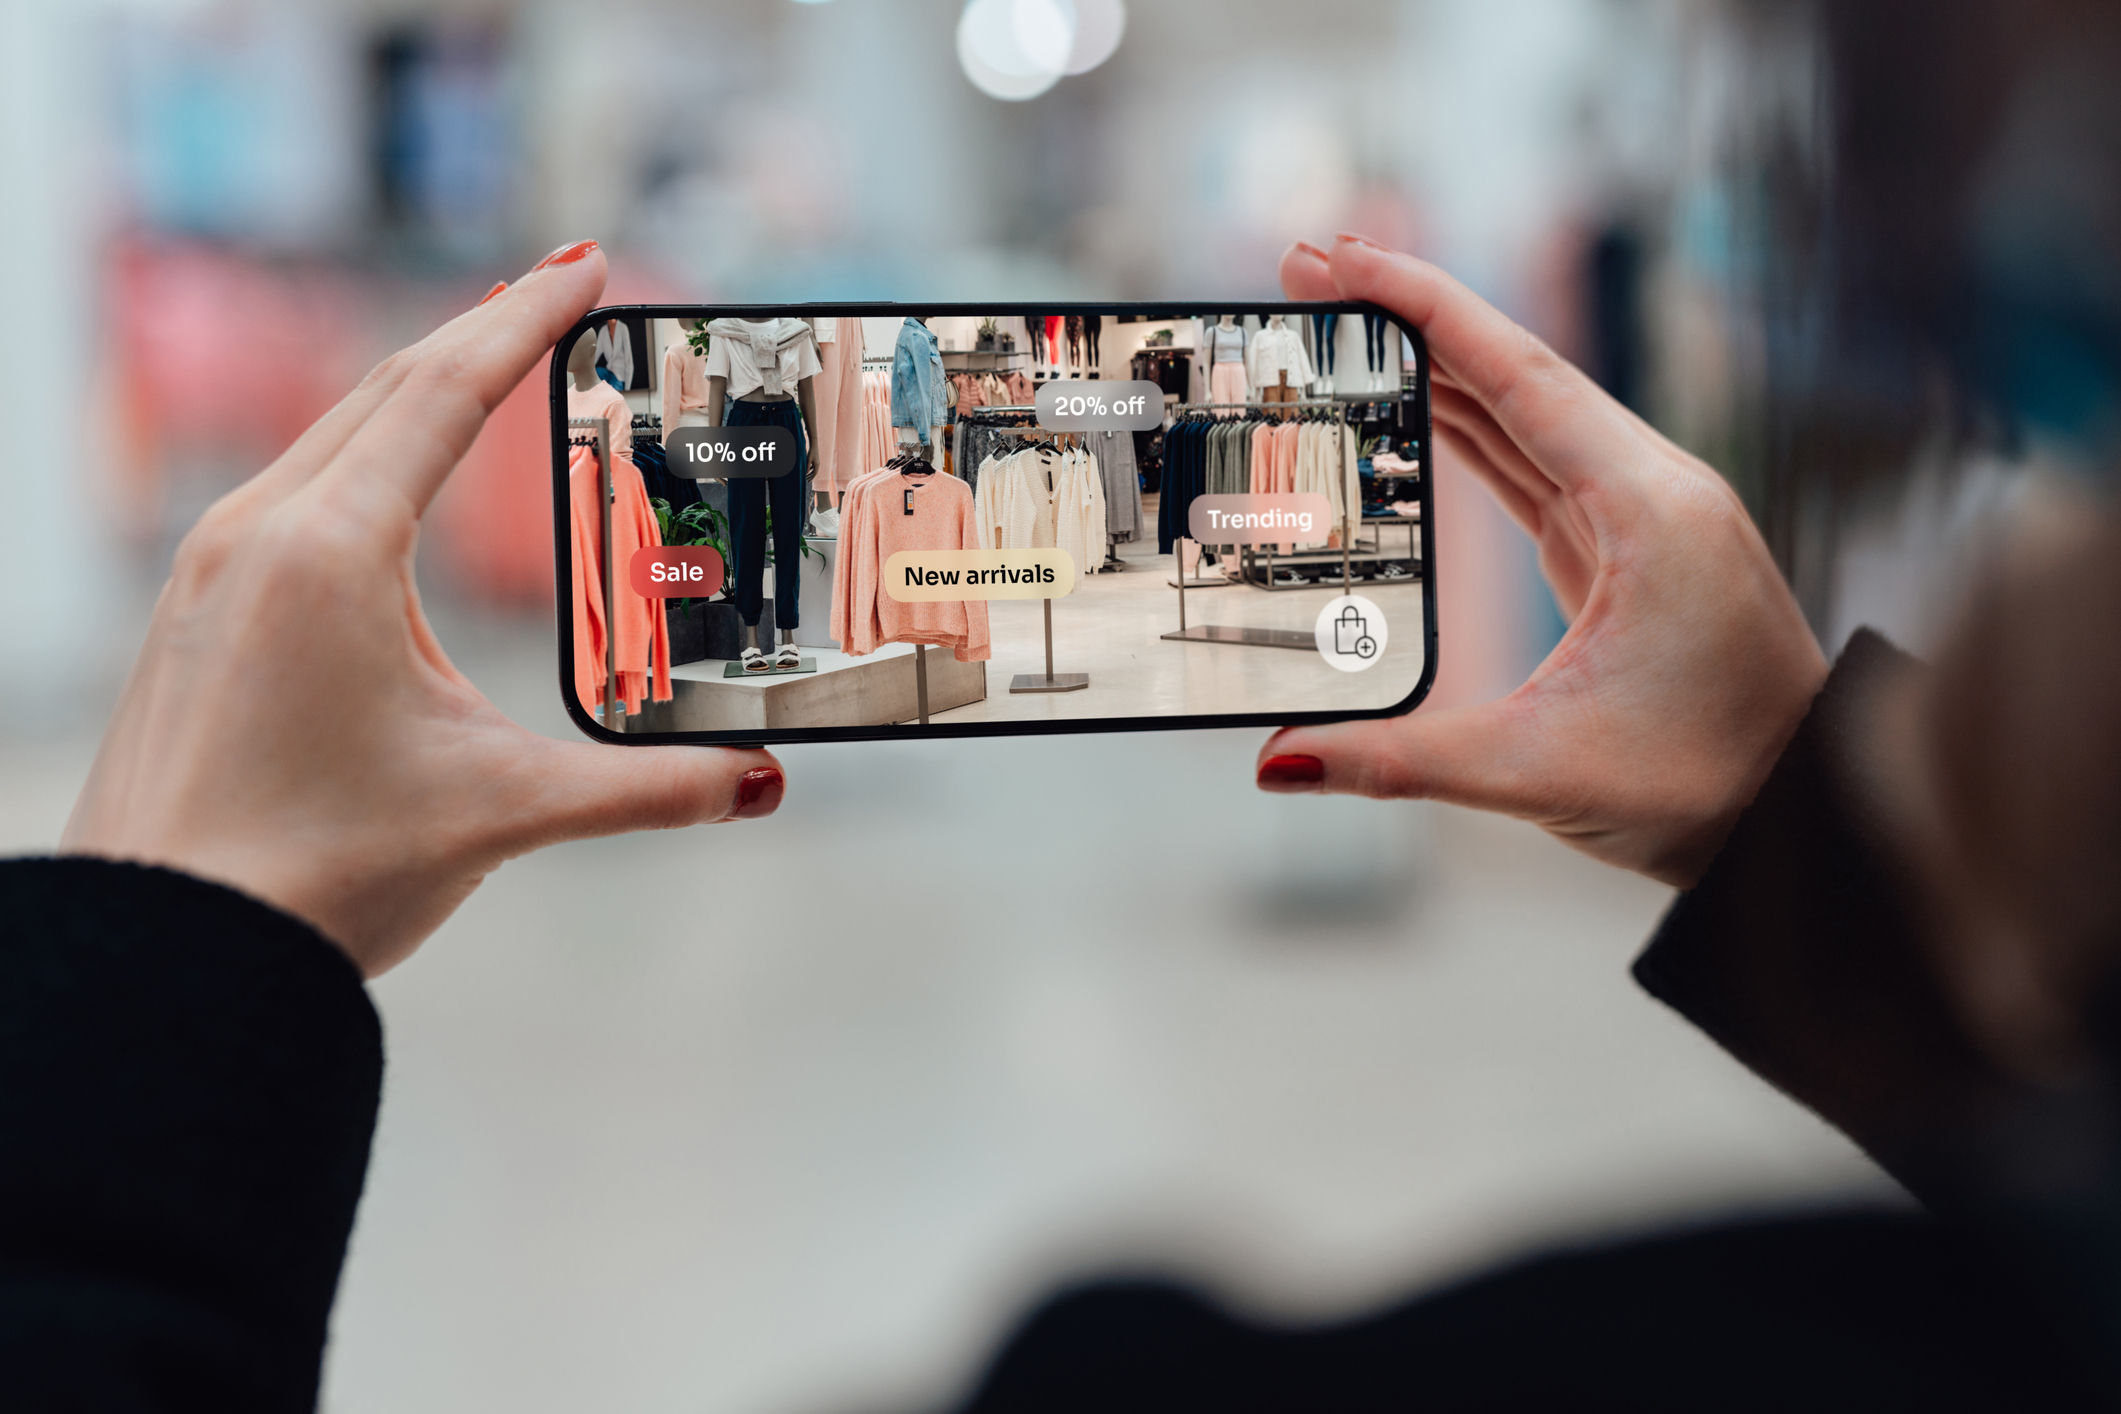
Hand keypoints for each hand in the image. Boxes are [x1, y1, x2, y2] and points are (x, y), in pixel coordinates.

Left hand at [63, 242, 783, 976]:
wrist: (161, 955)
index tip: (586, 267)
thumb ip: (644, 788)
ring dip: (416, 392)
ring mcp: (212, 571)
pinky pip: (291, 491)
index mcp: (329, 548)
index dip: (526, 319)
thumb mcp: (500, 809)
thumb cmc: (307, 872)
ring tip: (489, 372)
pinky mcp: (198, 615)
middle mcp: (255, 533)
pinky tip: (390, 486)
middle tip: (557, 296)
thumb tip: (757, 784)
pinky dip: (363, 455)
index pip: (446, 390)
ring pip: (330, 437)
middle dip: (480, 334)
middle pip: (385, 389)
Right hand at [1258, 235, 1825, 886]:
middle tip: (1309, 272)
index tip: (1336, 258)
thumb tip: (1277, 760)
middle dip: (1407, 315)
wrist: (1804, 818)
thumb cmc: (1708, 785)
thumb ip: (1397, 762)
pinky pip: (1535, 461)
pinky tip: (1417, 409)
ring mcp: (1641, 512)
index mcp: (1646, 506)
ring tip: (1341, 328)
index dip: (1418, 304)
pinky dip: (1468, 427)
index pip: (1513, 371)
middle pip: (1512, 368)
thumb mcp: (1535, 772)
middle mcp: (1650, 486)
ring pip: (1523, 410)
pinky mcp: (1626, 547)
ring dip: (1433, 365)